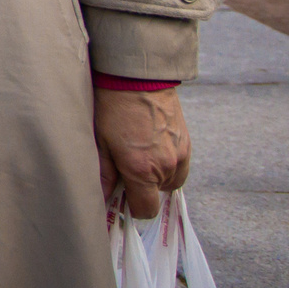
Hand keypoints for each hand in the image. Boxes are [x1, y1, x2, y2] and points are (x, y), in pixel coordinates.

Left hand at [95, 87, 191, 219]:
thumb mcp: (101, 142)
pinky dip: (168, 164)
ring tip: (138, 155)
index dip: (133, 208)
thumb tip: (103, 197)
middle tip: (125, 169)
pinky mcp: (188, 143)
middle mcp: (166, 166)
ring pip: (170, 182)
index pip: (146, 210)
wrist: (137, 78)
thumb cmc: (113, 108)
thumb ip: (104, 174)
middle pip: (157, 195)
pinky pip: (181, 167)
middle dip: (142, 189)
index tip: (121, 197)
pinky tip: (152, 147)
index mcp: (142, 170)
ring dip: (156, 177)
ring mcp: (181, 155)